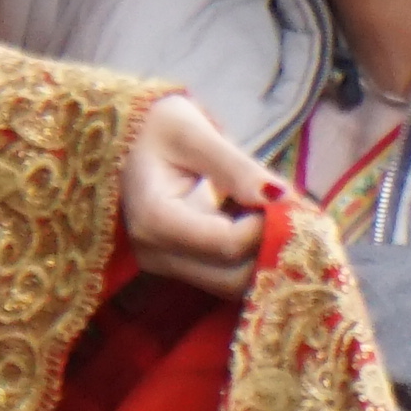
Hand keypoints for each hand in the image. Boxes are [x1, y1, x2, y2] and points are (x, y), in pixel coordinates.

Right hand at [119, 89, 272, 298]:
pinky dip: (249, 255)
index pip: (228, 245)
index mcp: (155, 219)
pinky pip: (223, 273)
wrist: (120, 137)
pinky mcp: (176, 265)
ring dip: (262, 254)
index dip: (266, 226)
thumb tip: (282, 197)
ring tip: (273, 212)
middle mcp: (155, 254)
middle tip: (290, 211)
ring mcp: (163, 264)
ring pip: (231, 283)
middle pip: (232, 278)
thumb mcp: (193, 132)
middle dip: (271, 248)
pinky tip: (255, 219)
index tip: (284, 197)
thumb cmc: (152, 126)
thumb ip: (237, 167)